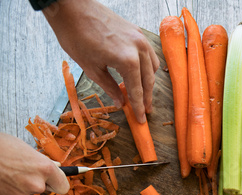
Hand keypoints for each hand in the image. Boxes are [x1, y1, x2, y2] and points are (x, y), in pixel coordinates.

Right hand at [0, 133, 69, 194]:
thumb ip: (40, 161)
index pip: (63, 186)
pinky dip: (4, 192)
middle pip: (42, 189)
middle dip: (33, 182)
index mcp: (44, 168)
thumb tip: (54, 167)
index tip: (54, 181)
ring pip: (24, 194)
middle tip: (18, 169)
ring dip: (17, 186)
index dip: (57, 182)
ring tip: (4, 173)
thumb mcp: (24, 148)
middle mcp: (35, 185)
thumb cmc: (0, 147)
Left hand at [44, 0, 159, 122]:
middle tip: (145, 111)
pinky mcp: (136, 31)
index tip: (141, 119)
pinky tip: (138, 74)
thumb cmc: (77, 37)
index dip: (138, 107)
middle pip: (148, 80)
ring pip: (152, 67)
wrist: (72, 8)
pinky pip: (148, 53)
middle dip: (146, 97)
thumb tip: (121, 103)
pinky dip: (146, 66)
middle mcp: (138, 48)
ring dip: (148, 82)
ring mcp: (139, 37)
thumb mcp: (92, 69)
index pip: (137, 90)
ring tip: (141, 94)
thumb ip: (110, 87)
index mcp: (128, 60)